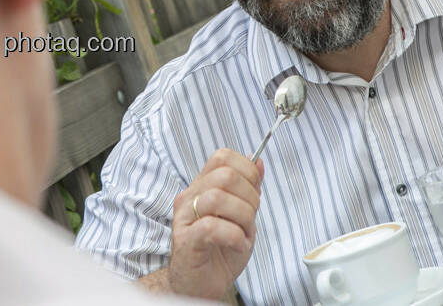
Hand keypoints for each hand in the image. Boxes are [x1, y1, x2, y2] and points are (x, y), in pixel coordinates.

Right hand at [167, 149, 263, 299]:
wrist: (200, 285)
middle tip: (251, 217)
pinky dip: (234, 236)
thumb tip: (258, 162)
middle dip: (250, 196)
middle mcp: (190, 197)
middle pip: (224, 176)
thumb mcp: (241, 217)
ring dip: (243, 217)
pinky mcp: (186, 241)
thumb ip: (248, 190)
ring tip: (244, 233)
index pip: (222, 157)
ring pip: (217, 198)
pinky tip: (238, 245)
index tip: (255, 190)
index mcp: (202, 187)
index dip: (247, 169)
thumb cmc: (219, 251)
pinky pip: (211, 227)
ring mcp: (184, 218)